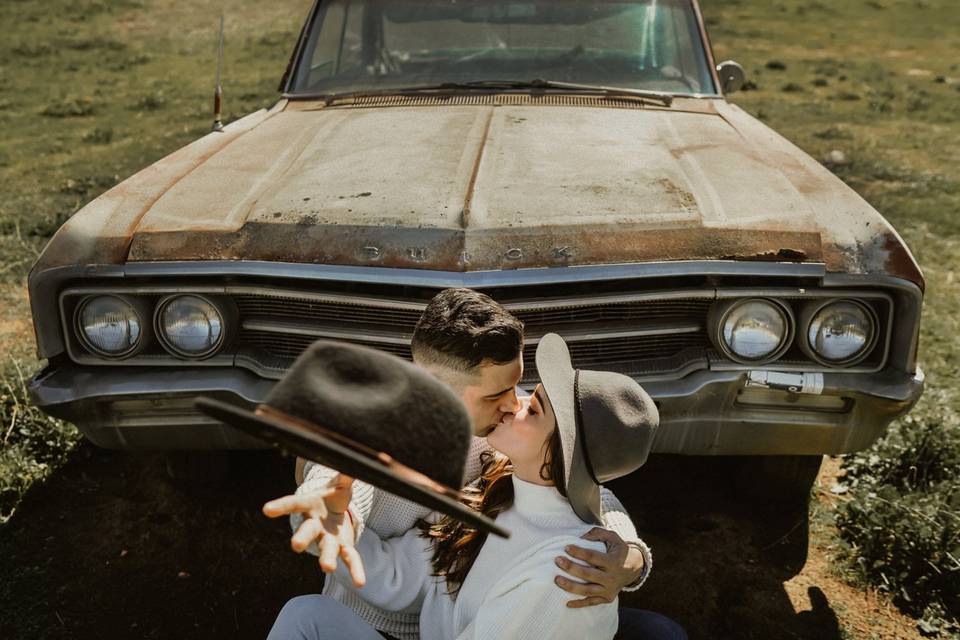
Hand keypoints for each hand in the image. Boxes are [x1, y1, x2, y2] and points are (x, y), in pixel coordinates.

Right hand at [263, 473, 365, 587]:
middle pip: (306, 532)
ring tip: (327, 568)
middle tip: (295, 545)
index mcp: (310, 505)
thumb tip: (353, 465)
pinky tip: (360, 583)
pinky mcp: (343, 547)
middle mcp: (315, 525)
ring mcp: (328, 539)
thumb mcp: (339, 483)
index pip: (293, 504)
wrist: (337, 512)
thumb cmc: (333, 495)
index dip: (281, 506)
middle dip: (301, 538)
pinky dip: (355, 570)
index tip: (266, 509)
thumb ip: (345, 476)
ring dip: (327, 558)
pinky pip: (350, 559)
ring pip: (326, 549)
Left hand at [553, 528, 643, 607]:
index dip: (579, 552)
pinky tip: (567, 603)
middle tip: (557, 560)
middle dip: (571, 568)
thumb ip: (597, 533)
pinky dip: (579, 604)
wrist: (634, 568)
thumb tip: (579, 537)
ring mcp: (609, 590)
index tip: (566, 547)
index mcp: (613, 562)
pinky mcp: (607, 598)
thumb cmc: (617, 550)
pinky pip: (591, 602)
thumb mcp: (612, 537)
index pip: (593, 557)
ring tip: (557, 580)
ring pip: (587, 591)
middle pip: (588, 574)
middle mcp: (611, 578)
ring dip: (571, 586)